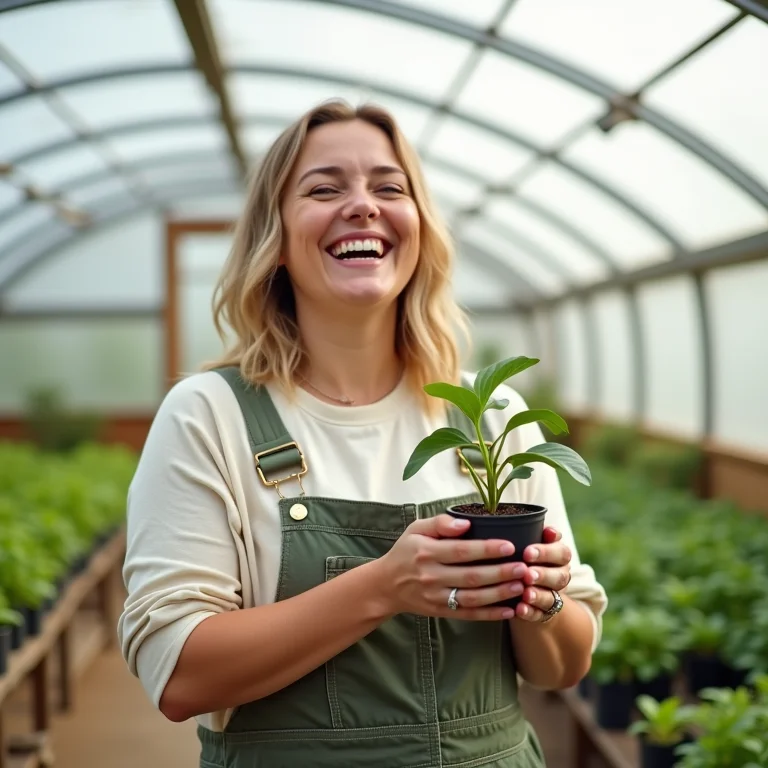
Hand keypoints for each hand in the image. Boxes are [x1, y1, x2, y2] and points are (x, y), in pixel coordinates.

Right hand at [375, 514, 525, 620]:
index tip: (509, 545)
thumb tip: (465, 523)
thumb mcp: (416, 528)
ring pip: (472, 598)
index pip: (461, 551)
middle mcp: (432, 576)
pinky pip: (468, 614)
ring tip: (521, 586)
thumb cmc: (406, 551)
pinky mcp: (440, 611)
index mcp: (427, 552)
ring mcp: (436, 597)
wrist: (386, 585)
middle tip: (524, 568)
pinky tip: (509, 610)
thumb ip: (440, 523)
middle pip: (471, 576)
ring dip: (499, 594)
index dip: (487, 549)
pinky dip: (490, 614)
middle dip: (500, 573)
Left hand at [514, 527, 571, 622]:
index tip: (527, 552)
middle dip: (543, 574)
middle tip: (528, 573)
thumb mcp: (527, 542)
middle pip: (559, 576)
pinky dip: (530, 612)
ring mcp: (553, 595)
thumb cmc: (524, 556)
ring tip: (526, 593)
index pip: (561, 552)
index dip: (546, 552)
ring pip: (552, 596)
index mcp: (559, 556)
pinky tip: (520, 609)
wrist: (527, 588)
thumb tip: (534, 524)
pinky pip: (539, 614)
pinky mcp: (543, 613)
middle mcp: (560, 575)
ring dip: (538, 594)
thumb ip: (529, 532)